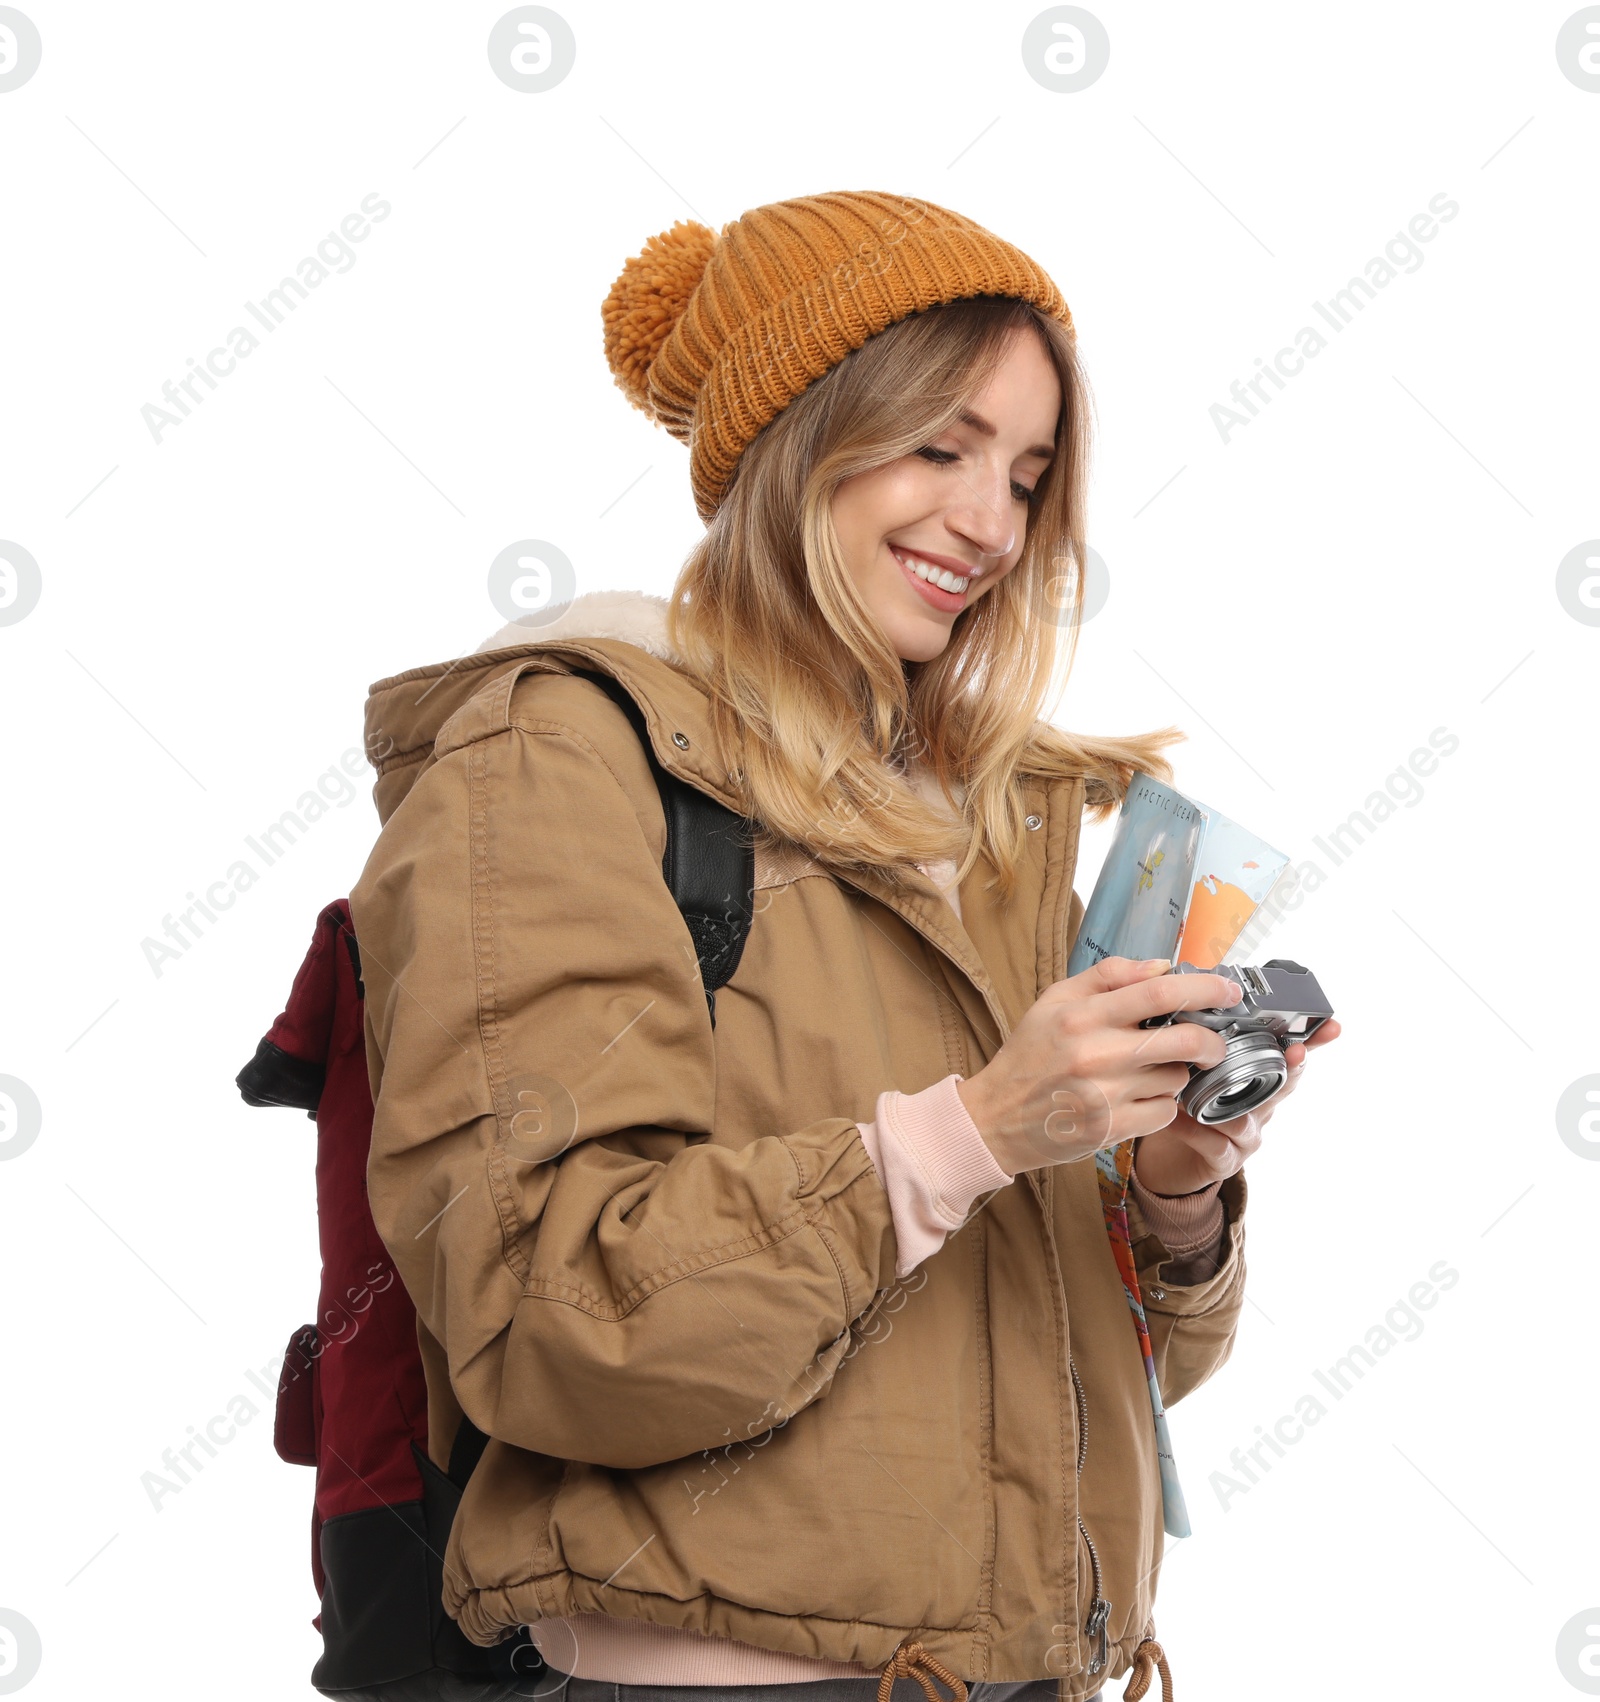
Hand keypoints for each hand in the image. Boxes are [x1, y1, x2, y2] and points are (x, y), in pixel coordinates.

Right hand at [955, 955, 1245, 1174]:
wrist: (996, 1118)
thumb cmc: (1029, 1055)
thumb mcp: (1054, 1001)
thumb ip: (1108, 977)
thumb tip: (1162, 966)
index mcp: (1082, 1015)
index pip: (1159, 992)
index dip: (1205, 989)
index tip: (1228, 992)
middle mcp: (1096, 1054)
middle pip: (1184, 1040)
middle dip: (1212, 1041)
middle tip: (1213, 1043)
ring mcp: (1106, 1095)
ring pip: (1176, 1079)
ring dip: (1175, 1074)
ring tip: (1147, 1073)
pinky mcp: (1111, 1130)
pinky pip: (1164, 1112)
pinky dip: (1160, 1105)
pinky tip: (1136, 1099)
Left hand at [1132, 1016, 1343, 1195]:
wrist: (1175, 1157)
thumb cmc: (1191, 1103)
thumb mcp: (1203, 1068)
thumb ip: (1206, 1037)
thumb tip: (1197, 986)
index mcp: (1259, 1080)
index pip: (1292, 1056)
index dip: (1312, 1041)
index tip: (1330, 1025)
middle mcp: (1260, 1108)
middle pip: (1283, 1087)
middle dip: (1291, 1068)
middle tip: (1294, 1051)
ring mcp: (1246, 1136)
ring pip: (1246, 1120)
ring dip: (1225, 1105)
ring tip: (1206, 1088)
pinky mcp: (1225, 1159)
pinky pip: (1213, 1144)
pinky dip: (1193, 1129)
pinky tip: (1177, 1116)